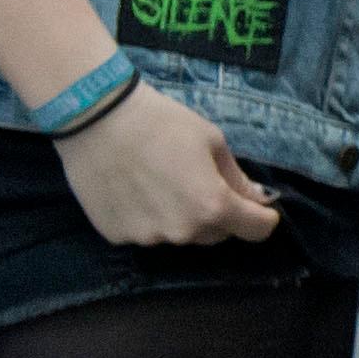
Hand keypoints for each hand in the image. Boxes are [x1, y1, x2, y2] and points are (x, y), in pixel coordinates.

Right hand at [57, 83, 280, 246]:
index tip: (257, 205)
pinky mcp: (116, 236)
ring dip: (182, 217)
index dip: (262, 217)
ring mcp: (147, 238)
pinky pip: (147, 232)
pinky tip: (135, 189)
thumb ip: (237, 178)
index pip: (256, 231)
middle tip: (201, 181)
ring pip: (180, 234)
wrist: (97, 120)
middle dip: (219, 213)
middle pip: (217, 233)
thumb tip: (256, 199)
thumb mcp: (212, 143)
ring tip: (162, 181)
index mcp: (212, 207)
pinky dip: (149, 217)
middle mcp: (181, 231)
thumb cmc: (162, 124)